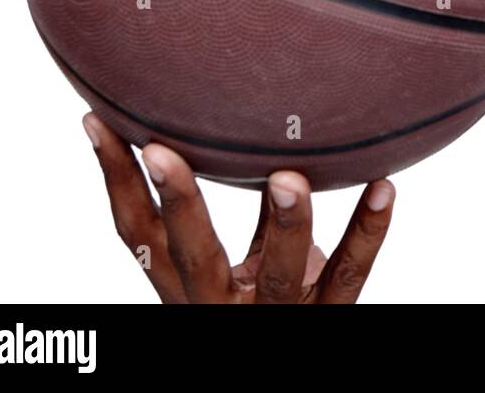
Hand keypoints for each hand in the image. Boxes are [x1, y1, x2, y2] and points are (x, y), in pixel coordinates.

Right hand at [82, 111, 394, 302]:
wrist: (288, 363)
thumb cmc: (271, 298)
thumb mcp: (244, 263)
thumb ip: (249, 210)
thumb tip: (245, 128)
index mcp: (189, 286)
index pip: (139, 232)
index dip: (116, 181)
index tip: (99, 122)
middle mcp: (221, 304)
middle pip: (193, 254)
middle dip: (179, 201)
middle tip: (162, 148)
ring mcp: (276, 315)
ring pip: (278, 270)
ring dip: (285, 220)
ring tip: (291, 177)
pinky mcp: (329, 316)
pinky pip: (352, 272)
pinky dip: (370, 228)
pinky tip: (385, 186)